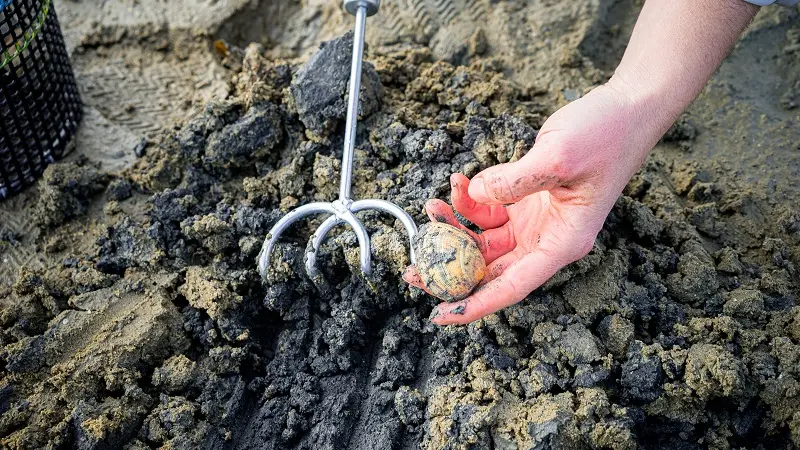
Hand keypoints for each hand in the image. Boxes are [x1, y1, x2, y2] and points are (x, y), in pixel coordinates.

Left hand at [403, 81, 662, 324]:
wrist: (626, 109)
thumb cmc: (605, 135)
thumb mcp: (558, 156)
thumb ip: (513, 181)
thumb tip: (475, 195)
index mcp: (561, 242)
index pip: (512, 285)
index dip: (475, 303)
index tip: (440, 314)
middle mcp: (546, 239)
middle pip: (491, 269)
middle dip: (451, 269)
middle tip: (413, 269)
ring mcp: (535, 221)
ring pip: (483, 240)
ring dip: (454, 228)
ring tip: (431, 206)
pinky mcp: (526, 200)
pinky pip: (487, 211)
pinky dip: (468, 201)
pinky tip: (458, 183)